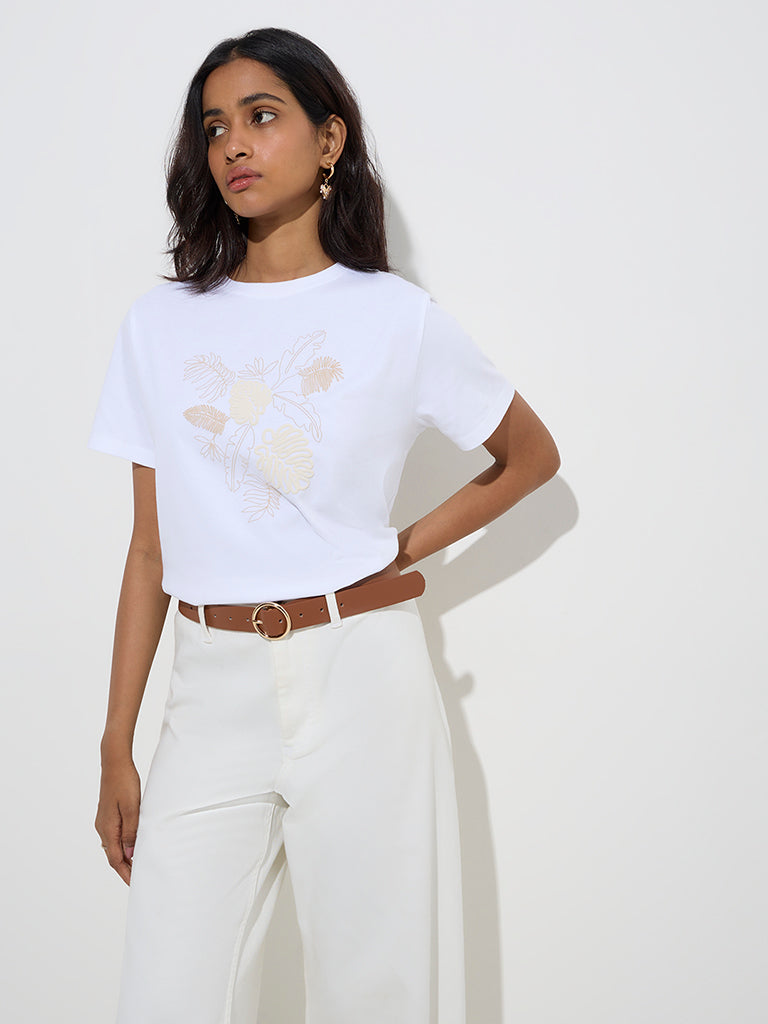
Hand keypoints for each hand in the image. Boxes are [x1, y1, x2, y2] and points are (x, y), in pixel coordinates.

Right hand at [95, 753, 140, 885]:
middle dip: (125, 869)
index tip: (135, 885)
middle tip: (139, 879)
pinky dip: (123, 846)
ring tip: (138, 866)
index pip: (116, 860)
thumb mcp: (132, 808)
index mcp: (108, 828)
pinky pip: (115, 836)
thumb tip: (130, 855)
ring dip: (124, 858)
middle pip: (113, 856)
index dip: (126, 874)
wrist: (115, 763)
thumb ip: (131, 833)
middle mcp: (103, 828)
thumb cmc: (124, 783)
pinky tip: (132, 845)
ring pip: (113, 846)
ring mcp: (104, 821)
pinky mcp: (108, 814)